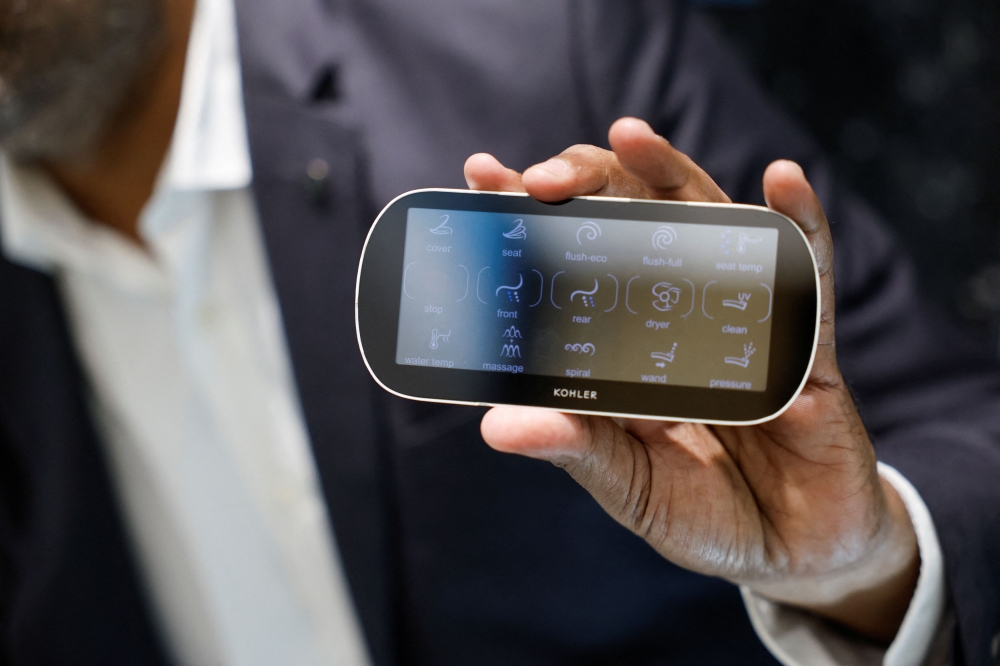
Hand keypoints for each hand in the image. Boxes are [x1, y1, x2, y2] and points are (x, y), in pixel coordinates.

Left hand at [464, 118, 919, 642]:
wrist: (792, 553)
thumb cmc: (705, 513)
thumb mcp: (629, 482)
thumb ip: (577, 448)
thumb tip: (497, 425)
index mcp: (626, 345)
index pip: (575, 260)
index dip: (533, 217)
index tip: (484, 178)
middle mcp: (679, 315)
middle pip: (634, 221)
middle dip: (587, 185)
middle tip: (540, 178)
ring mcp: (743, 319)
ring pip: (708, 225)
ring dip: (670, 175)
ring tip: (629, 135)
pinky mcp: (807, 345)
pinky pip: (809, 275)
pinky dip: (800, 226)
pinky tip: (781, 182)